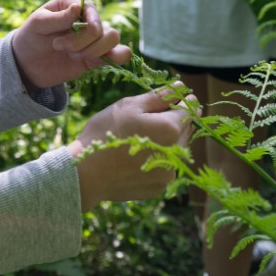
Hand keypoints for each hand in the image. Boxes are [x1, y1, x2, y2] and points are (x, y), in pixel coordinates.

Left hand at [9, 0, 130, 90]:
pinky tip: (95, 62)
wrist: (27, 64)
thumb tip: (78, 7)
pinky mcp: (97, 56)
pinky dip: (116, 58)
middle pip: (103, 28)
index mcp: (72, 5)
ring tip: (72, 56)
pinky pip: (119, 54)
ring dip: (94, 51)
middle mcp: (86, 19)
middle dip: (83, 42)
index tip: (71, 36)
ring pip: (113, 39)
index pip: (91, 9)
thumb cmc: (30, 37)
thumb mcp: (37, 25)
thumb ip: (58, 18)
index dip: (90, 22)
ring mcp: (93, 38)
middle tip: (60, 47)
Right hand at [69, 89, 193, 209]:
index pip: (189, 110)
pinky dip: (158, 158)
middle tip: (153, 115)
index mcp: (170, 129)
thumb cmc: (106, 132)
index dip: (184, 100)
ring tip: (143, 136)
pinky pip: (165, 167)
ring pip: (176, 150)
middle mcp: (176, 154)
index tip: (177, 96)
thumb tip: (181, 87)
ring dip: (167, 140)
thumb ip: (159, 97)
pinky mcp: (159, 188)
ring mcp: (168, 174)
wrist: (86, 173)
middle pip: (184, 131)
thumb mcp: (130, 106)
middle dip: (175, 120)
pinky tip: (139, 155)